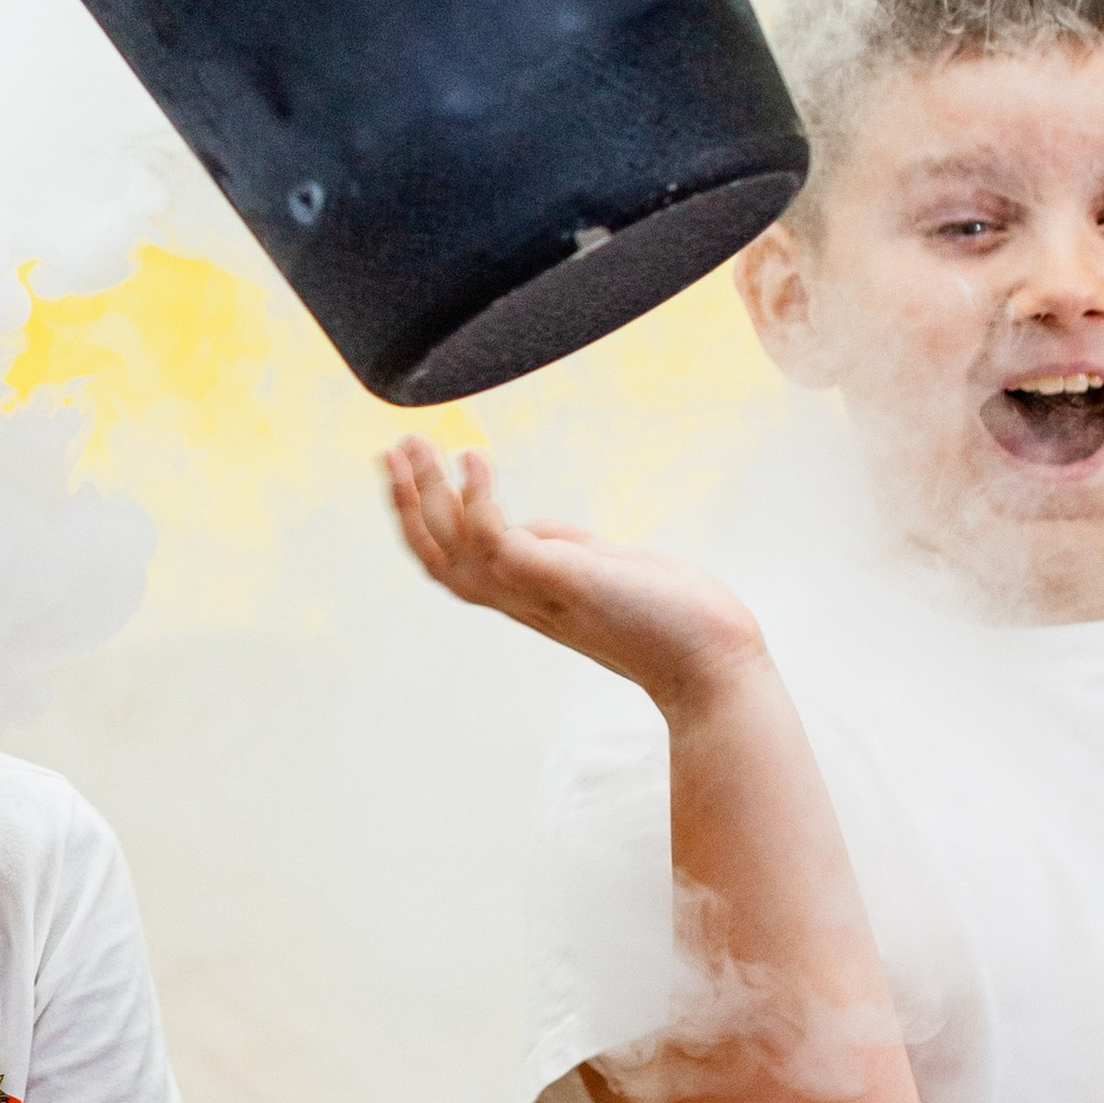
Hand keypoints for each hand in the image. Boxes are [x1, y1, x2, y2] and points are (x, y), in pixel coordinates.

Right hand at [385, 437, 763, 715]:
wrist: (709, 658)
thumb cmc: (667, 616)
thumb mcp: (601, 568)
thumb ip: (560, 549)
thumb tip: (533, 529)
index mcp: (524, 594)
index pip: (452, 558)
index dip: (424, 516)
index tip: (414, 466)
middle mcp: (518, 599)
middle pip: (435, 555)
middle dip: (408, 500)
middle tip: (394, 446)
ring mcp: (534, 592)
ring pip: (451, 547)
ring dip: (425, 493)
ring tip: (416, 444)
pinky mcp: (558, 580)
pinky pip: (495, 539)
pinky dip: (476, 499)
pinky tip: (475, 459)